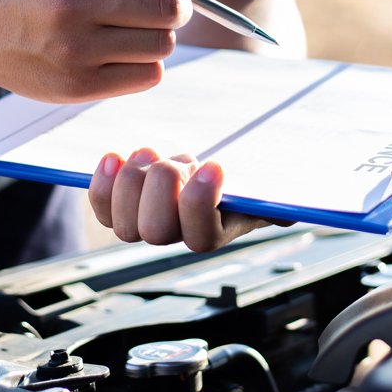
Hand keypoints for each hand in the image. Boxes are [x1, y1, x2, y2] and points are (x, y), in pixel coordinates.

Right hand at [0, 0, 191, 102]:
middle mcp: (72, 3)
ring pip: (162, 43)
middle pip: (167, 5)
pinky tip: (122, 54)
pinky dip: (146, 64)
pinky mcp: (79, 85)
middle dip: (173, 4)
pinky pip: (148, 75)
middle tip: (160, 6)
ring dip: (158, 36)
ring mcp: (75, 49)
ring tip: (133, 31)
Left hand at [88, 148, 272, 251]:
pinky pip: (102, 211)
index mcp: (219, 229)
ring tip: (151, 153)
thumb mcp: (264, 180)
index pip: (201, 237)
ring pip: (124, 225)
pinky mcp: (122, 209)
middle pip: (155, 232)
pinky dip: (103, 185)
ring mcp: (148, 224)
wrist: (210, 164)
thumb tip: (289, 209)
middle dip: (161, 186)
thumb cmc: (241, 172)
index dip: (200, 203)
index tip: (214, 165)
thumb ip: (277, 196)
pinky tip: (114, 159)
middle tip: (175, 159)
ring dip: (133, 181)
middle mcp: (179, 235)